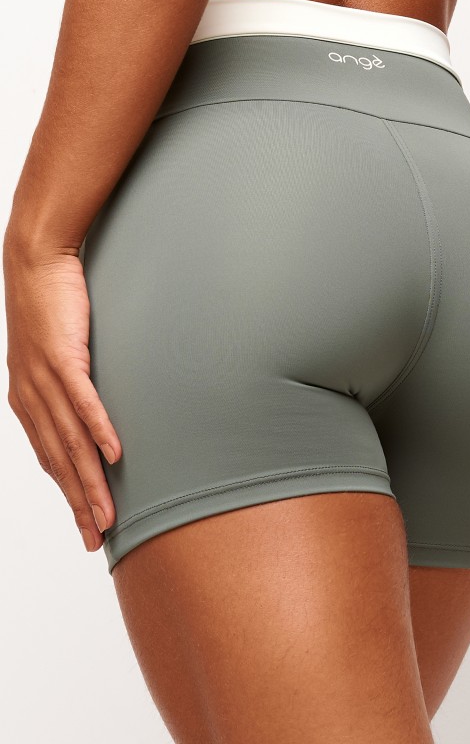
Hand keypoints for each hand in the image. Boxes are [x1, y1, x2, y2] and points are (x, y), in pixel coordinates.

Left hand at [3, 238, 120, 552]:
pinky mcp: (63, 357)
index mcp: (26, 398)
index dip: (67, 494)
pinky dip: (98, 430)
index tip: (85, 524)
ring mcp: (44, 378)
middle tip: (95, 538)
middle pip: (59, 460)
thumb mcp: (56, 351)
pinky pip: (83, 401)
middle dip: (78, 502)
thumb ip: (69, 381)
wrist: (35, 260)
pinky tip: (113, 454)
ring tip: (106, 514)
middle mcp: (30, 395)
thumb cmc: (49, 304)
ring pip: (70, 440)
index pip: (49, 457)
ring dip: (89, 481)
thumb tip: (92, 405)